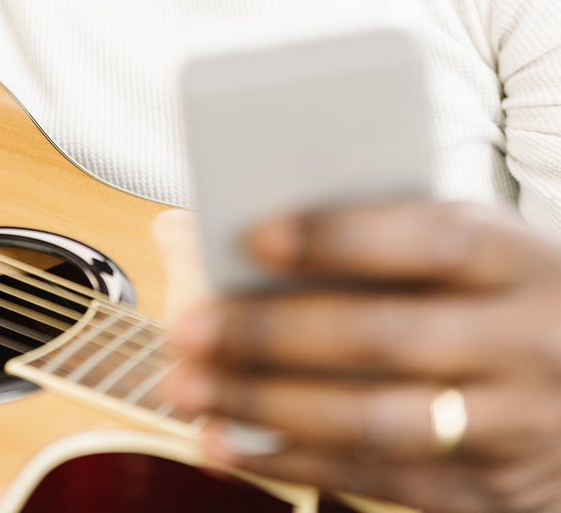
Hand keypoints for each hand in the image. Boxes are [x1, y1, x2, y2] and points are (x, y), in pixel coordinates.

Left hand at [166, 200, 560, 511]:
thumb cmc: (506, 300)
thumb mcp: (483, 251)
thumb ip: (390, 231)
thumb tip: (250, 227)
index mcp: (520, 261)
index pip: (431, 240)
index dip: (342, 237)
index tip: (255, 236)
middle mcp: (525, 344)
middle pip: (387, 337)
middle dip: (273, 332)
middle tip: (188, 326)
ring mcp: (513, 427)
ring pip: (375, 421)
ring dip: (265, 406)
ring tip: (187, 387)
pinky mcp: (490, 494)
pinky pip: (378, 483)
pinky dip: (291, 464)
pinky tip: (229, 441)